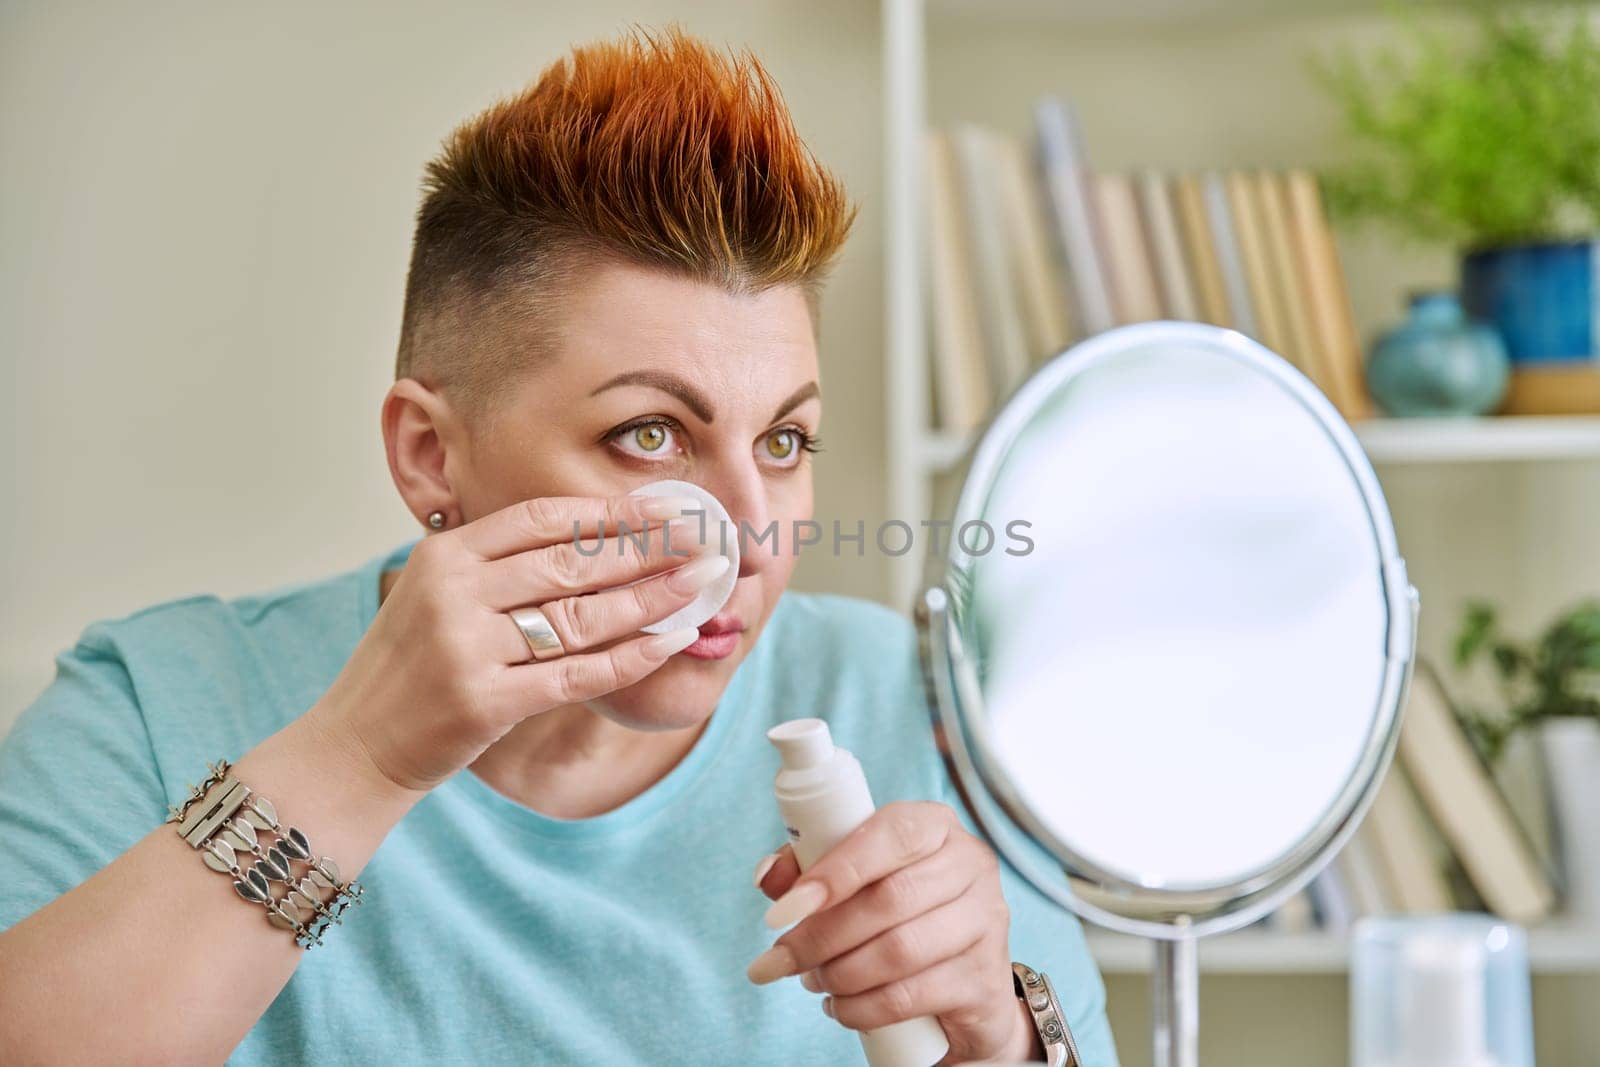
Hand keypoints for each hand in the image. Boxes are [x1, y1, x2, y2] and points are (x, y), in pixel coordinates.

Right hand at [304, 494, 724, 795]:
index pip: (542, 519)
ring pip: (581, 615)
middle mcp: (454, 592)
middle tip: (702, 542)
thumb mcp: (437, 598)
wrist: (354, 746)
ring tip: (699, 585)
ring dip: (651, 599)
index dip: (610, 512)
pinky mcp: (484, 701)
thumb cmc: (410, 670)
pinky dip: (632, 657)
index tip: (666, 509)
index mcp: (445, 556)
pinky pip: (577, 673)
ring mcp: (467, 646)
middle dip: (646, 550)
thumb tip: (596, 543)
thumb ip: (499, 568)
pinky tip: (671, 641)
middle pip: (571, 562)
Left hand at [747, 802, 1040, 1064]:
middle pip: (890, 898)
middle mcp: (971, 865)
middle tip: (782, 959)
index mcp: (936, 826)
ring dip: (840, 973)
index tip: (785, 908)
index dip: (836, 870)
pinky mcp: (983, 980)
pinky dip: (862, 1008)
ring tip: (814, 981)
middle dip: (821, 935)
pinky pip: (910, 996)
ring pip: (900, 950)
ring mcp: (986, 922)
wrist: (965, 986)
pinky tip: (841, 1007)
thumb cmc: (900, 916)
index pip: (891, 833)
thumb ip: (808, 869)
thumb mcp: (856, 881)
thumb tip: (769, 878)